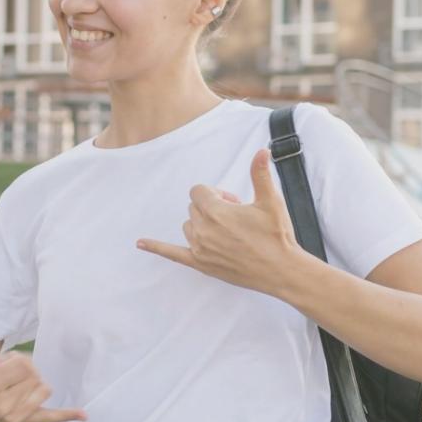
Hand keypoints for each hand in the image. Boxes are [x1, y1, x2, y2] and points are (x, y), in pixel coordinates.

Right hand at [0, 326, 86, 421]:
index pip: (24, 364)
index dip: (15, 360)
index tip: (2, 365)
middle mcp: (3, 405)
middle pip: (35, 375)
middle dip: (23, 369)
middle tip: (6, 375)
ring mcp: (14, 417)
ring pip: (43, 389)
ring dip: (33, 382)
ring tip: (13, 385)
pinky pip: (48, 418)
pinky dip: (66, 415)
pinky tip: (84, 415)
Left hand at [136, 148, 306, 292]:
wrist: (281, 270)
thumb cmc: (277, 235)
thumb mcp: (270, 201)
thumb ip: (260, 174)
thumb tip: (261, 151)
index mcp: (215, 211)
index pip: (198, 191)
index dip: (216, 195)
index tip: (234, 203)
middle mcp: (203, 230)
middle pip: (193, 207)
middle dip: (211, 208)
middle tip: (237, 218)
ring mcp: (200, 248)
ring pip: (188, 225)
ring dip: (202, 224)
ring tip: (228, 232)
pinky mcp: (200, 263)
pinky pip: (172, 254)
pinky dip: (156, 247)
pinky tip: (140, 243)